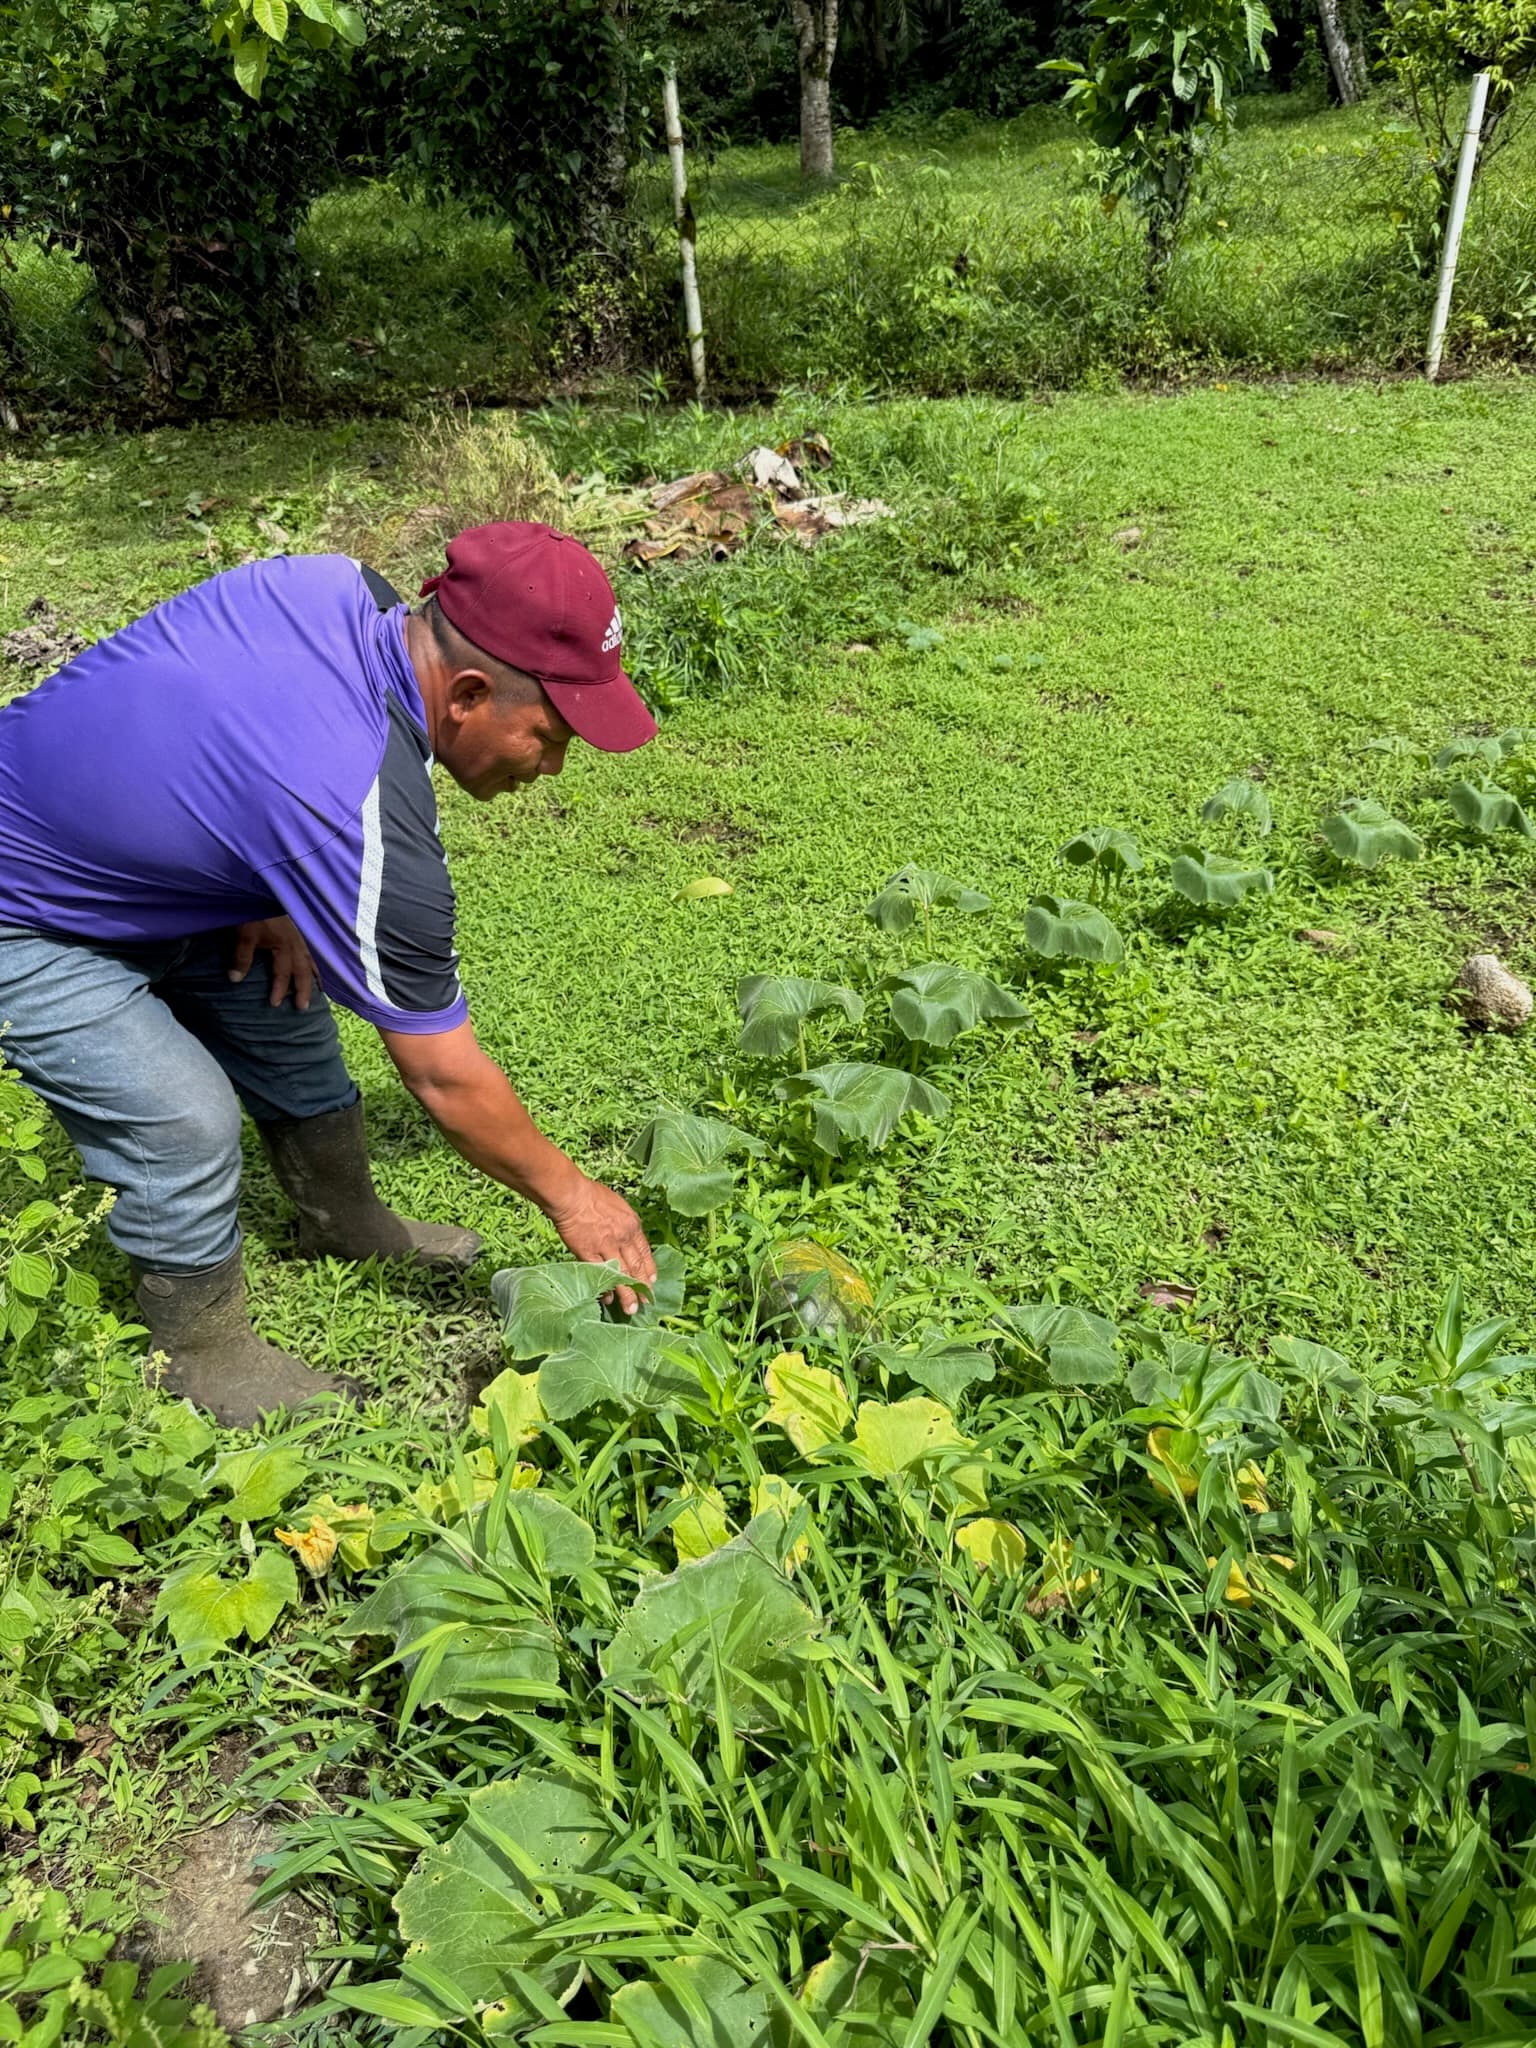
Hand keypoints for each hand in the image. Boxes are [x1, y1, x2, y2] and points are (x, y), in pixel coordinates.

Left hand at [229, 916, 314, 1009]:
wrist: (258, 886)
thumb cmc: (253, 910)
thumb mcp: (244, 933)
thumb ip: (241, 957)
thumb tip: (235, 980)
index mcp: (284, 945)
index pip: (284, 973)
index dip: (280, 989)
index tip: (275, 1004)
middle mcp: (295, 941)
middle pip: (303, 969)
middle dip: (304, 989)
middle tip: (304, 1007)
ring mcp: (298, 934)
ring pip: (310, 959)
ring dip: (313, 975)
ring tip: (319, 989)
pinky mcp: (297, 927)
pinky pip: (310, 949)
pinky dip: (314, 960)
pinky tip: (314, 964)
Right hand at [544, 1174, 656, 1315]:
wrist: (572, 1196)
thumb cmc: (592, 1196)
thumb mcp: (618, 1206)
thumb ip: (624, 1224)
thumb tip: (627, 1238)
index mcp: (632, 1225)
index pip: (645, 1252)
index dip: (649, 1269)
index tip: (652, 1281)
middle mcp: (623, 1238)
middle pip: (636, 1267)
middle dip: (642, 1287)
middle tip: (646, 1302)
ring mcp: (607, 1247)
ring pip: (622, 1275)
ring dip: (627, 1294)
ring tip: (631, 1309)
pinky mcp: (589, 1254)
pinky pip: (601, 1275)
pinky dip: (605, 1288)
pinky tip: (608, 1299)